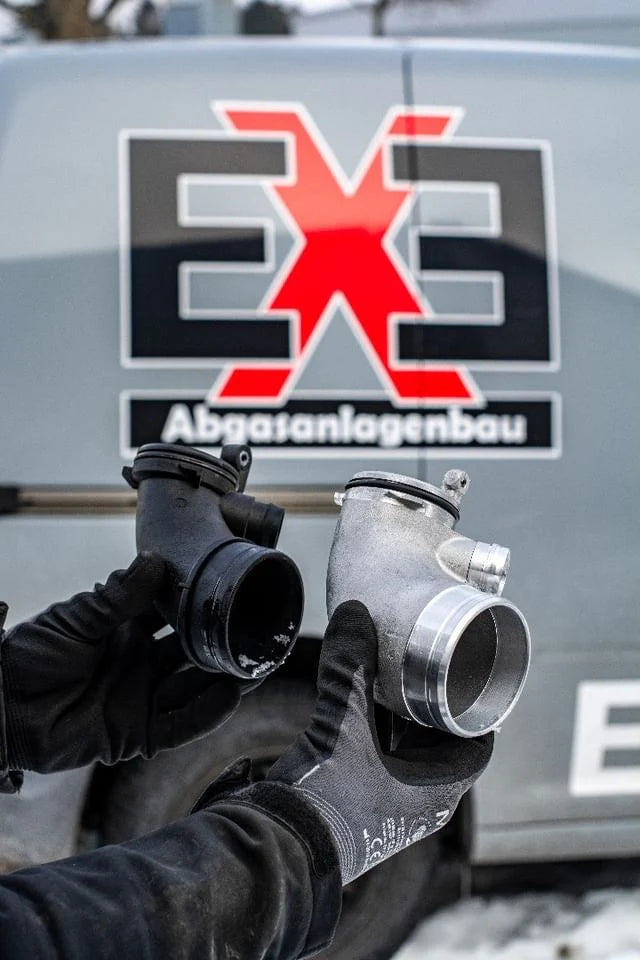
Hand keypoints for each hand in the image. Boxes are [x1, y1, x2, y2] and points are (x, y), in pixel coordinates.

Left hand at [0, 555, 241, 772]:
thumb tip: (155, 561)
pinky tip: (231, 694)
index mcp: (126, 631)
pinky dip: (207, 712)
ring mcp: (140, 698)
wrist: (1, 706)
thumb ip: (118, 598)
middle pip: (193, 651)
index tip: (231, 585)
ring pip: (195, 687)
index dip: (201, 602)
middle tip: (259, 625)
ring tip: (256, 659)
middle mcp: (140, 664)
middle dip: (224, 640)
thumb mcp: (74, 619)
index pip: (173, 614)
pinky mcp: (136, 734)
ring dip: (226, 676)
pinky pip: (180, 725)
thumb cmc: (28, 656)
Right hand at [267, 601, 492, 883]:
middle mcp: (419, 802)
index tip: (465, 673)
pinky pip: (382, 760)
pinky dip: (378, 732)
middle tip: (426, 665)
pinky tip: (360, 705)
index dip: (475, 708)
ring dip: (404, 719)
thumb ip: (349, 668)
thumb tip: (355, 613)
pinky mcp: (360, 804)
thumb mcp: (342, 724)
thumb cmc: (326, 798)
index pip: (478, 745)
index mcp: (437, 791)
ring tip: (393, 677)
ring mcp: (389, 806)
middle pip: (442, 744)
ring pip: (410, 752)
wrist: (281, 847)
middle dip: (434, 705)